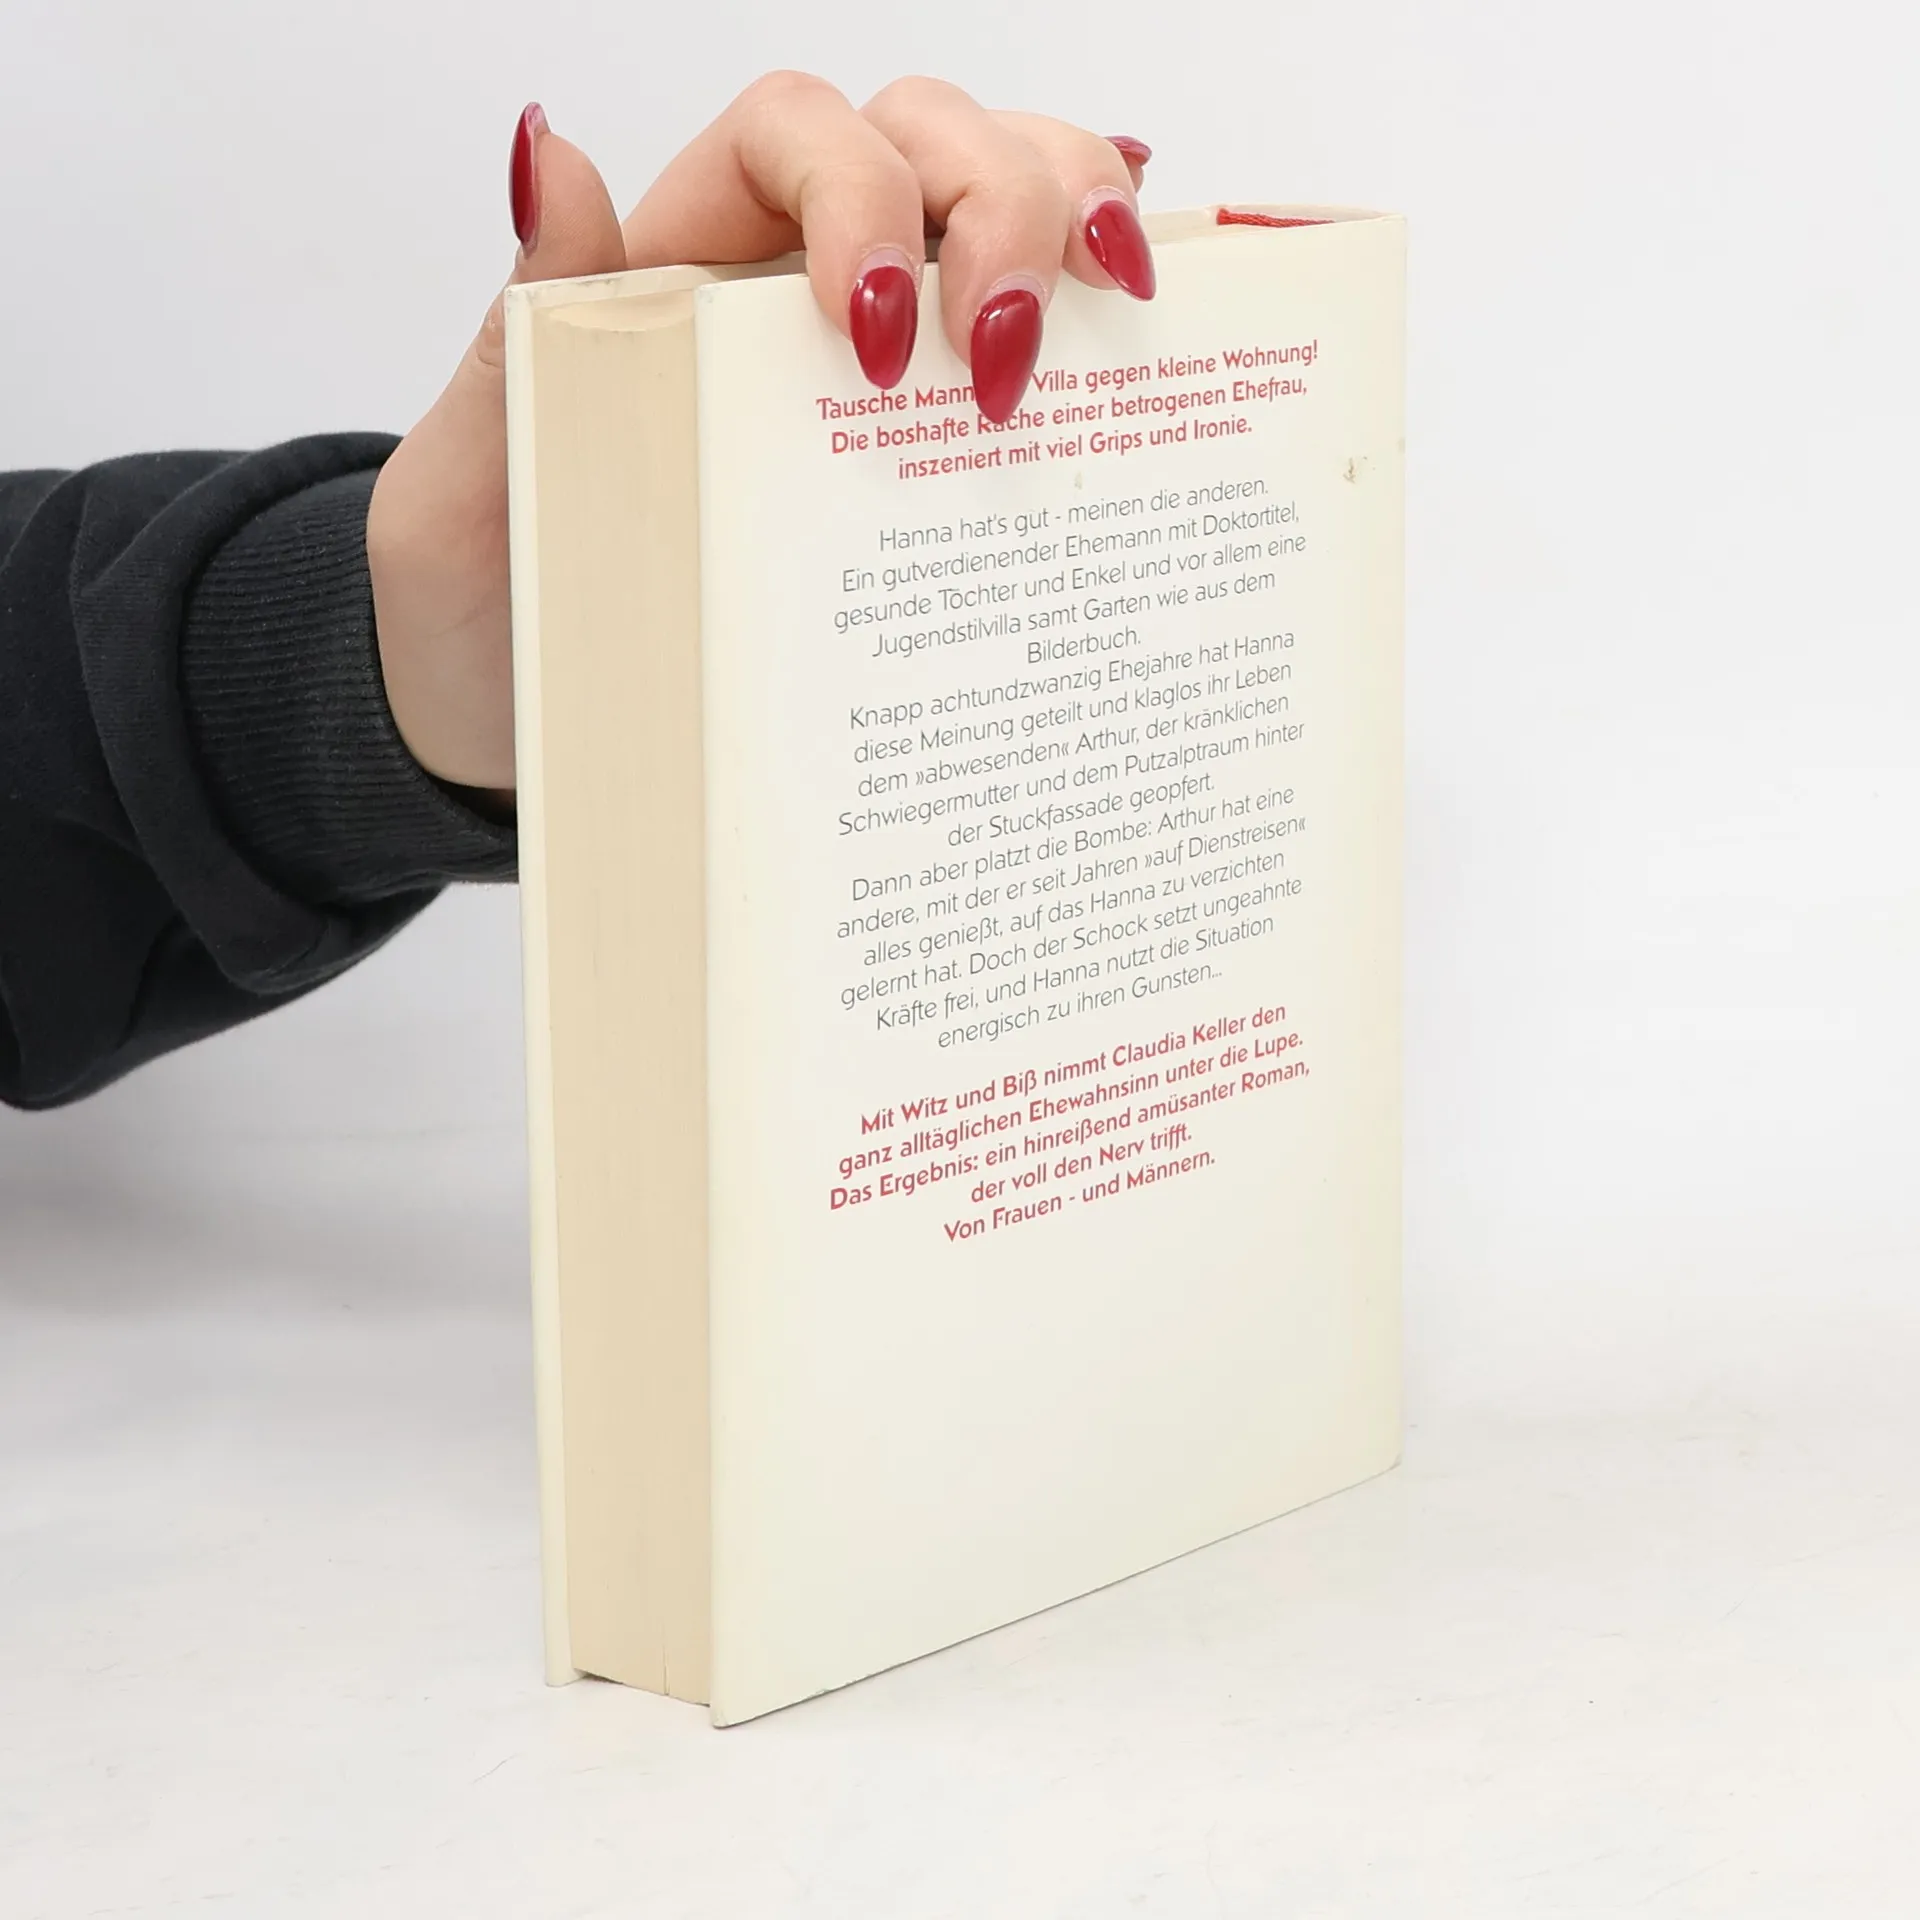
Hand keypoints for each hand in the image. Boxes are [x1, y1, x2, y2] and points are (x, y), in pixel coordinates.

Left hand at [366, 75, 1153, 797]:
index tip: (879, 344)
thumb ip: (520, 322)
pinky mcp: (931, 442)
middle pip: (933, 138)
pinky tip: (1150, 323)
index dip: (863, 198)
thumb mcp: (475, 476)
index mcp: (680, 262)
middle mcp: (789, 282)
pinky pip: (1042, 331)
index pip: (798, 134)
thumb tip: (548, 151)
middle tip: (1001, 371)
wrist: (519, 725)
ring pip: (1008, 195)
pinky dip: (1102, 303)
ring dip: (1075, 223)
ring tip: (1117, 320)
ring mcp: (877, 355)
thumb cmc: (493, 605)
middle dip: (1001, 212)